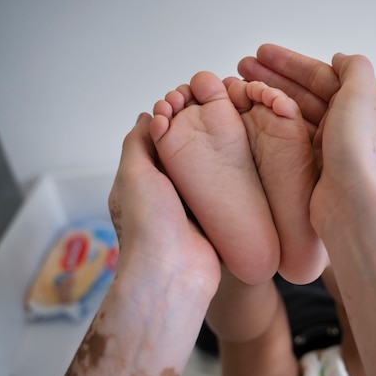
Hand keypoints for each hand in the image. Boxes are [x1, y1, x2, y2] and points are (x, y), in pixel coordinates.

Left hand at [108, 113, 220, 299]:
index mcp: (141, 182)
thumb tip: (146, 117)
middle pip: (182, 155)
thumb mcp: (133, 174)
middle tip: (216, 112)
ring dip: (215, 157)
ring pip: (204, 173)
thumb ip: (136, 143)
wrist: (173, 272)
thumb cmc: (147, 225)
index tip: (188, 102)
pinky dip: (229, 180)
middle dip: (196, 136)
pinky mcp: (211, 220)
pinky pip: (221, 194)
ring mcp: (189, 208)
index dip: (170, 121)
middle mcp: (164, 194)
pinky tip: (243, 160)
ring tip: (233, 130)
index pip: (156, 142)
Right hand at [239, 46, 375, 235]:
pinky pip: (288, 137)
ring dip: (269, 96)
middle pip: (305, 94)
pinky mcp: (313, 168)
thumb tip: (340, 59)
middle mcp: (347, 126)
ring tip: (240, 86)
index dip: (291, 63)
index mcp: (363, 107)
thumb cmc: (360, 152)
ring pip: (294, 114)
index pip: (322, 77)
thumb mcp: (363, 95)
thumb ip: (354, 68)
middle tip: (243, 67)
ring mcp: (329, 148)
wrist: (352, 205)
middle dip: (273, 77)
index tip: (262, 54)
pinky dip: (271, 122)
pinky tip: (252, 114)